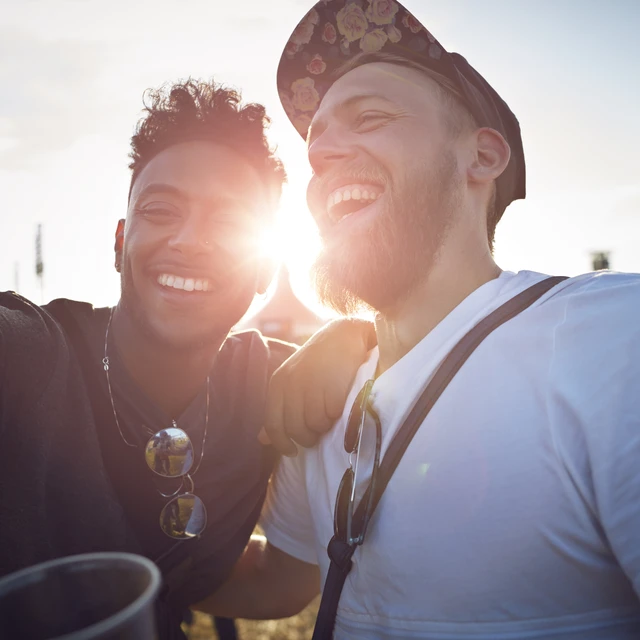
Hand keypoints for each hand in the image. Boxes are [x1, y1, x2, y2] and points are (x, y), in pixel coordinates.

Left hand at [260, 318, 374, 455]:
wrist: (343, 337)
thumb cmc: (318, 362)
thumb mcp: (292, 382)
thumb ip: (279, 409)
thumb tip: (263, 439)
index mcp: (278, 384)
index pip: (273, 424)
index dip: (282, 443)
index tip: (293, 452)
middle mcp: (291, 384)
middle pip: (295, 429)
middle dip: (307, 438)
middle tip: (318, 433)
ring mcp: (311, 385)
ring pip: (314, 425)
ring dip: (324, 427)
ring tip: (330, 415)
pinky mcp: (331, 386)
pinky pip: (332, 416)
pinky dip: (336, 417)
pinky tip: (339, 406)